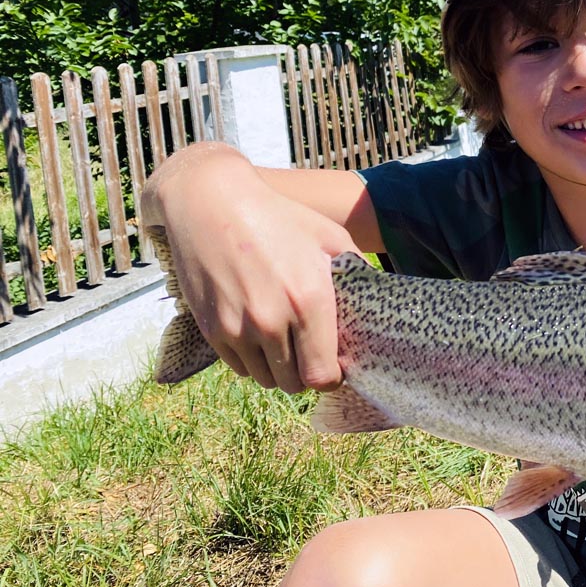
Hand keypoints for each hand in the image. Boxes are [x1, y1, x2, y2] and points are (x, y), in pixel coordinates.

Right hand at [145, 145, 359, 392]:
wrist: (209, 202)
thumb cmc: (277, 217)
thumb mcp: (328, 236)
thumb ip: (355, 273)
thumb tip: (375, 305)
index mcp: (308, 299)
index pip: (322, 375)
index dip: (332, 377)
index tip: (335, 365)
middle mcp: (271, 320)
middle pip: (294, 384)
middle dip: (306, 374)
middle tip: (310, 352)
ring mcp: (237, 328)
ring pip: (265, 378)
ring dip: (278, 368)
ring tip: (285, 341)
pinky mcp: (210, 329)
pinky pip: (239, 367)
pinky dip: (252, 359)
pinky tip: (259, 334)